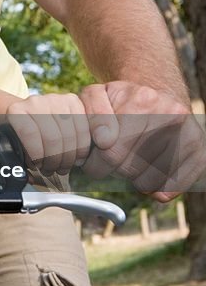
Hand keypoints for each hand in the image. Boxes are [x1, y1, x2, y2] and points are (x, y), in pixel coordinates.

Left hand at [7, 93, 89, 175]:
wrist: (32, 113)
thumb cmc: (23, 133)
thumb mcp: (15, 143)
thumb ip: (19, 158)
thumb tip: (29, 178)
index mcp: (16, 110)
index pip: (29, 133)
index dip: (36, 154)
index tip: (38, 166)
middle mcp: (35, 101)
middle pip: (52, 137)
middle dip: (54, 160)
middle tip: (51, 170)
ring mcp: (55, 99)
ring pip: (69, 135)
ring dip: (68, 158)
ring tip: (62, 167)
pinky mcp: (72, 101)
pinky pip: (83, 129)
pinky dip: (81, 148)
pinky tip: (76, 158)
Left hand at [80, 81, 205, 201]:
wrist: (159, 97)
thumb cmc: (120, 102)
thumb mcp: (96, 96)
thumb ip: (91, 114)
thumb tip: (104, 140)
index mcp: (142, 100)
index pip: (111, 151)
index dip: (96, 163)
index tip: (94, 160)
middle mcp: (171, 114)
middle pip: (129, 167)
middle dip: (112, 171)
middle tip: (110, 164)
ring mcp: (189, 133)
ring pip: (149, 181)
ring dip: (133, 180)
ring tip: (129, 164)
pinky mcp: (200, 152)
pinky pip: (173, 186)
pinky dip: (157, 189)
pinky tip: (148, 175)